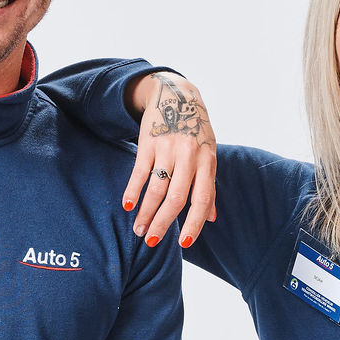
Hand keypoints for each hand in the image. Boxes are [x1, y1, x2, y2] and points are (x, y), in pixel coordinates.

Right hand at [121, 72, 216, 249]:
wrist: (177, 95)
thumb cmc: (196, 132)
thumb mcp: (209, 155)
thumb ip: (208, 186)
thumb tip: (211, 218)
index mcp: (208, 162)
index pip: (201, 199)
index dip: (194, 223)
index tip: (184, 244)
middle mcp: (189, 156)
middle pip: (175, 198)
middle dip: (163, 223)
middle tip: (151, 242)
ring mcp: (168, 149)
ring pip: (156, 188)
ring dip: (145, 212)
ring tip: (138, 230)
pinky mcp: (149, 142)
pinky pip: (139, 171)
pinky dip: (132, 190)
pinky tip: (128, 206)